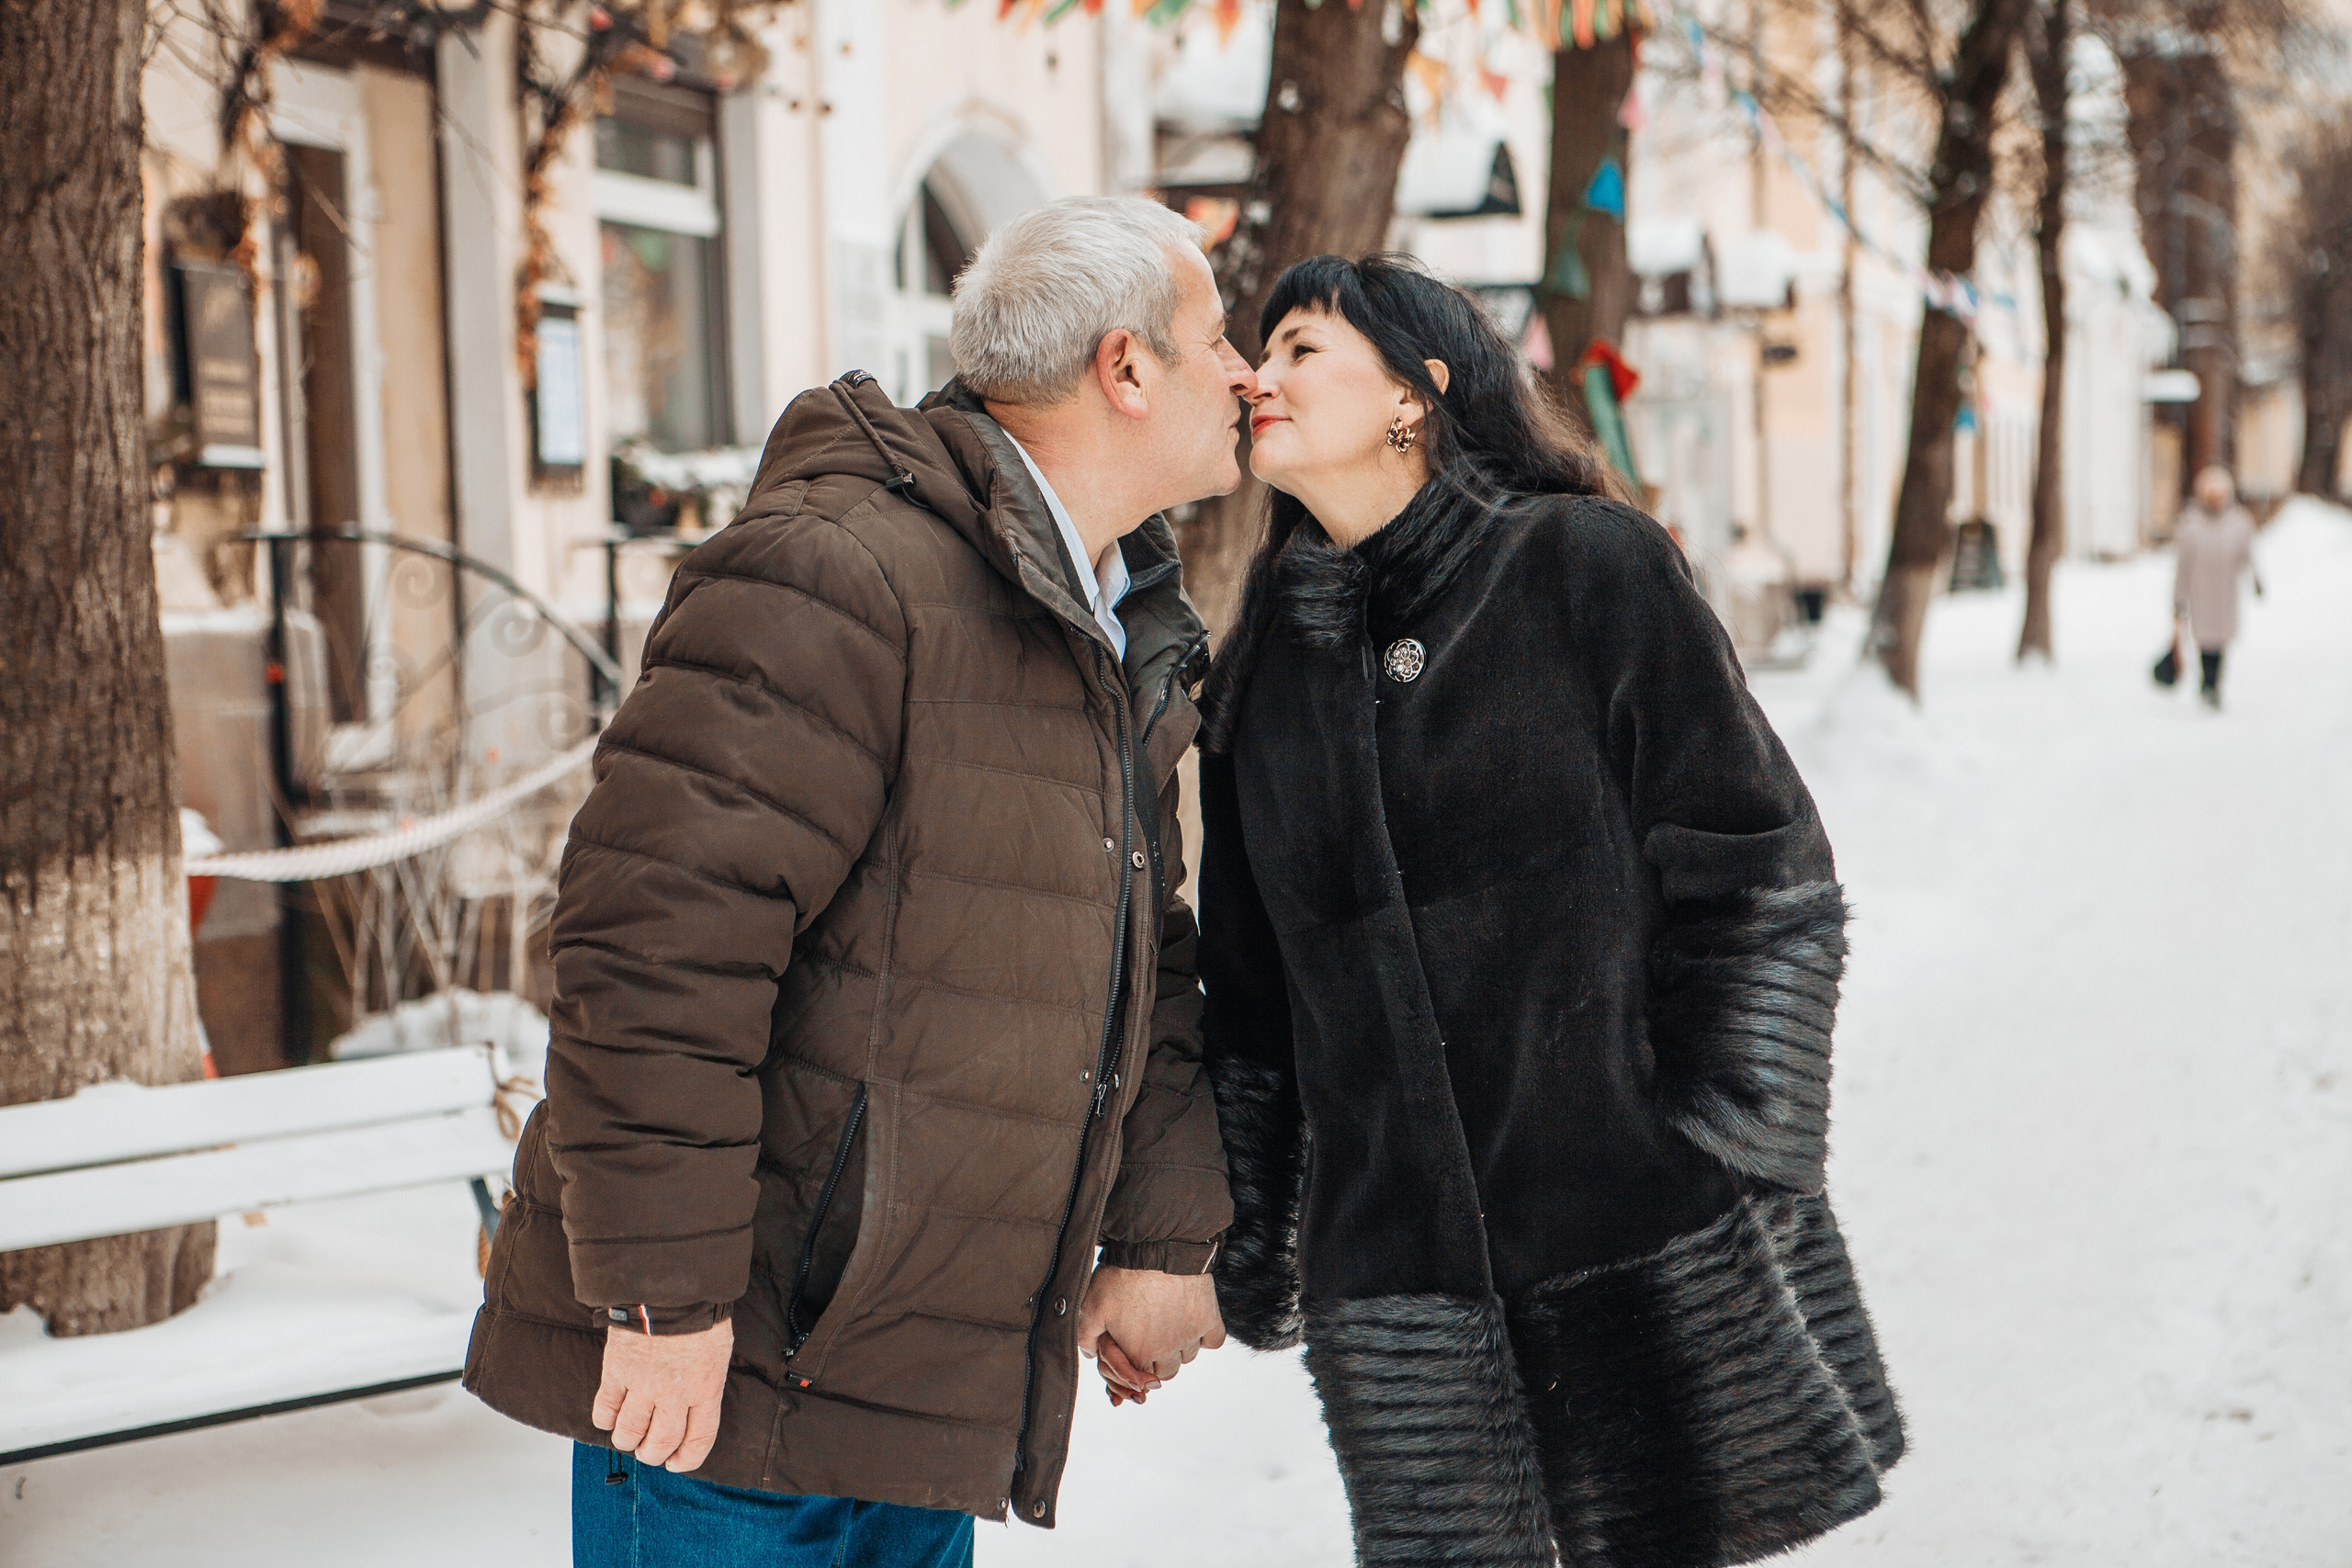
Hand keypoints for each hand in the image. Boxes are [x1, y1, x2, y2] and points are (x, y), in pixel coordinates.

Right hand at [591, 1317, 731, 1471]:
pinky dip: (605, 1419)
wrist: (670, 1285)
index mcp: (706, 1388)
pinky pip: (605, 1408)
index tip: (678, 1463)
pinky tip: (608, 1417)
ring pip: (629, 1432)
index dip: (688, 1458)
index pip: (699, 1439)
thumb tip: (697, 1401)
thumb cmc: (699, 1312)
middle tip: (650, 1451)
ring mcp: (643, 1384)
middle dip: (654, 1454)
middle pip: (661, 1443)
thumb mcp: (718, 1349)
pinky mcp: (616, 1371)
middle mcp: (675, 1393)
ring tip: (629, 1437)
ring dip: (628, 1440)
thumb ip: (707, 1380)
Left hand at [1075, 1264, 1223, 1400]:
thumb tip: (1091, 1354)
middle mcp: (1167, 1350)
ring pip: (1189, 1356)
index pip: (1140, 1379)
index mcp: (1139, 1353)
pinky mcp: (1209, 1318)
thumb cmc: (1120, 1276)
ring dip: (1180, 1346)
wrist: (1155, 1247)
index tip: (1136, 1348)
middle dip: (1158, 1358)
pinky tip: (1193, 1322)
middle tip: (1152, 1336)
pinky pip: (1213, 1341)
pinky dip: (1206, 1336)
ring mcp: (1190, 1334)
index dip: (1135, 1365)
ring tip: (1169, 1323)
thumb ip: (1086, 1337)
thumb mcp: (1090, 1306)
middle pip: (1166, 1372)